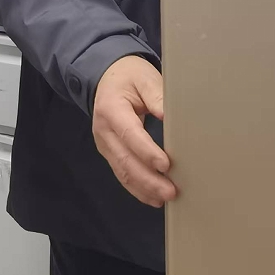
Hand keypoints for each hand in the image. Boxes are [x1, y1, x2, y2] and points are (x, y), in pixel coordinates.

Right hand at [92, 56, 177, 206]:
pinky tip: (152, 198)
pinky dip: (137, 188)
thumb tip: (171, 116)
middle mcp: (103, 131)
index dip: (147, 152)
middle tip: (170, 191)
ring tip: (165, 198)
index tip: (166, 164)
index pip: (129, 134)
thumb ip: (157, 96)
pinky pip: (122, 174)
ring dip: (144, 188)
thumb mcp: (144, 78)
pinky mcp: (110, 153)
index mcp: (111, 109)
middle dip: (148, 179)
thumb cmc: (129, 77)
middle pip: (125, 160)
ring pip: (122, 172)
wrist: (107, 78)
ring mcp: (105, 145)